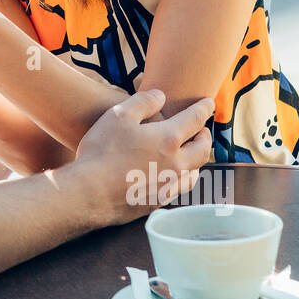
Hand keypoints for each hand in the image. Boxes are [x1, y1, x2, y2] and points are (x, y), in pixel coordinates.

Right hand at [66, 89, 214, 228]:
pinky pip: (179, 189)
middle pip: (203, 149)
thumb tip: (161, 96)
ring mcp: (168, 185)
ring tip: (191, 154)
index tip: (208, 103)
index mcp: (168, 139)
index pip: (195, 120)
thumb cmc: (102, 151)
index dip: (204, 108)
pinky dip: (182, 178)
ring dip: (197, 160)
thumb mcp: (118, 115)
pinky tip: (172, 176)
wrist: (90, 193)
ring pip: (194, 172)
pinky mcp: (158, 201)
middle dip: (205, 137)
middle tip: (203, 130)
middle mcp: (176, 163)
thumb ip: (143, 102)